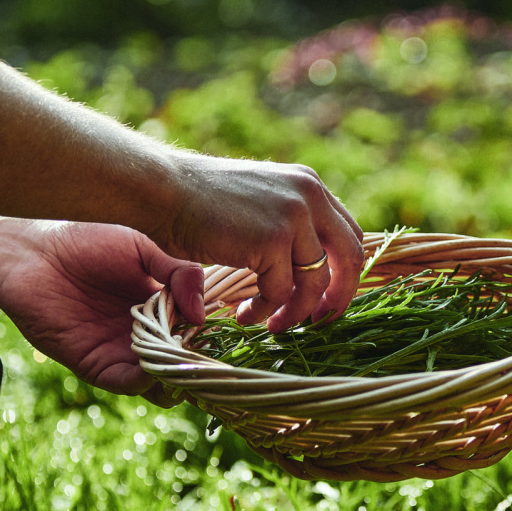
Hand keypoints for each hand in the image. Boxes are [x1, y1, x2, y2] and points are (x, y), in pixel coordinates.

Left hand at [0, 221, 205, 395]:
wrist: (33, 253)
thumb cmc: (86, 241)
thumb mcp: (144, 247)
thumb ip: (181, 274)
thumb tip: (204, 313)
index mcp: (163, 305)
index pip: (200, 329)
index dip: (215, 331)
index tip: (232, 327)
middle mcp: (147, 333)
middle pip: (186, 360)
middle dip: (201, 360)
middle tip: (211, 350)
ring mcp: (124, 352)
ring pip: (164, 380)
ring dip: (177, 374)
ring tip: (183, 357)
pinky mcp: (98, 366)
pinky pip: (131, 384)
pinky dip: (148, 379)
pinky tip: (153, 361)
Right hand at [147, 153, 364, 332]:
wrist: (161, 190)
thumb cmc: (198, 203)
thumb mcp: (258, 201)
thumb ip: (288, 223)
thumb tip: (310, 266)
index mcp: (309, 184)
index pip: (350, 233)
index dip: (345, 272)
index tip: (328, 299)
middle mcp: (309, 195)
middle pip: (350, 258)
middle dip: (338, 298)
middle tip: (319, 323)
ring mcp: (293, 216)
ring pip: (315, 283)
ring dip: (295, 313)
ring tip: (272, 326)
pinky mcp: (272, 240)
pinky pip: (281, 292)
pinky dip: (264, 312)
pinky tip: (244, 315)